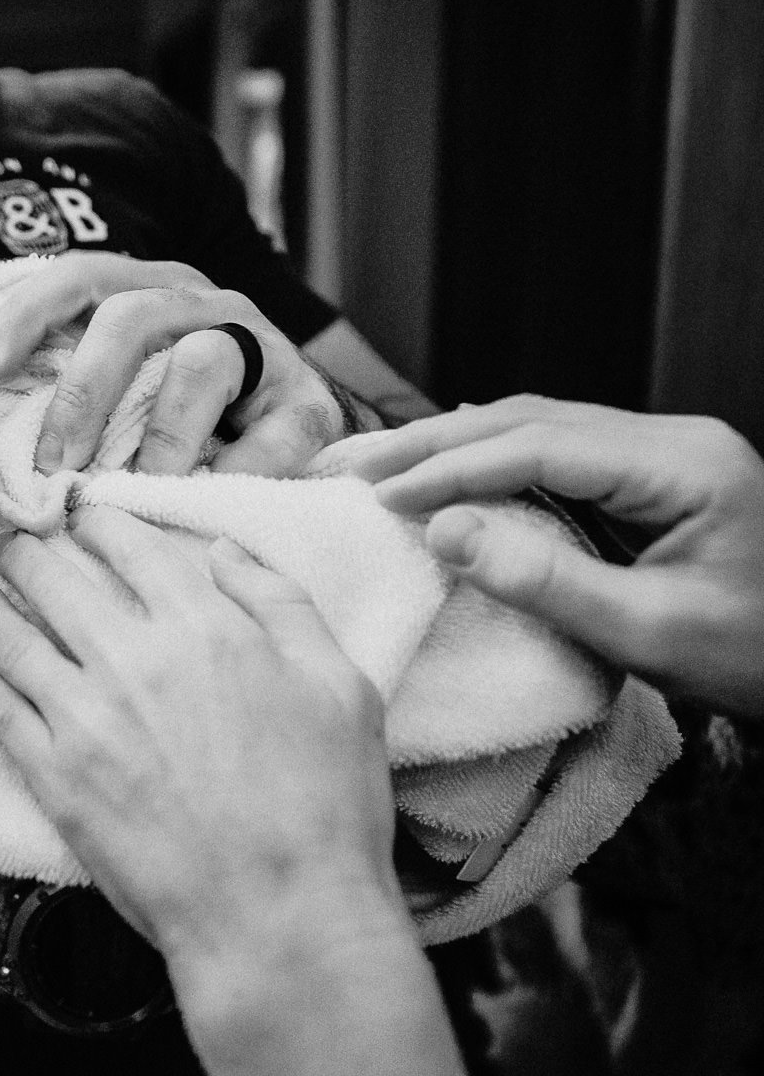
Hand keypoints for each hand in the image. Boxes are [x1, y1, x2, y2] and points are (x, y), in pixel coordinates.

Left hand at [0, 253, 344, 477]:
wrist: (291, 431)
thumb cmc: (174, 413)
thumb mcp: (118, 383)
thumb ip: (56, 380)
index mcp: (146, 290)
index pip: (80, 275)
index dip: (27, 312)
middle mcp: (204, 305)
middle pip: (133, 316)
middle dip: (84, 392)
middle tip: (57, 465)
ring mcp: (262, 349)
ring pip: (203, 362)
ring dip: (159, 436)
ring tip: (132, 491)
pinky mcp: (307, 402)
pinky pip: (274, 432)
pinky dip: (235, 470)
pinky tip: (202, 501)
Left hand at [0, 508, 458, 1073]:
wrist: (281, 916)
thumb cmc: (326, 805)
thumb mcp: (340, 684)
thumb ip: (280, 602)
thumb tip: (224, 550)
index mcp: (205, 626)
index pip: (126, 543)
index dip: (93, 518)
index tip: (77, 510)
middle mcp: (134, 658)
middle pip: (52, 576)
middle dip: (24, 545)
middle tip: (8, 535)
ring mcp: (84, 716)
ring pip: (8, 633)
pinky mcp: (53, 775)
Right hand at [354, 396, 763, 716]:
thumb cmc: (757, 660)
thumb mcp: (651, 633)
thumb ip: (546, 581)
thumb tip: (444, 532)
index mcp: (683, 464)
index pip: (539, 445)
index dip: (451, 467)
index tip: (382, 496)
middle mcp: (676, 440)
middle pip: (532, 419)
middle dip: (437, 442)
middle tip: (354, 467)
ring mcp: (668, 453)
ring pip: (540, 427)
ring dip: (457, 446)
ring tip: (383, 466)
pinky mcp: (658, 478)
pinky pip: (561, 452)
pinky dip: (493, 461)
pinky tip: (449, 468)